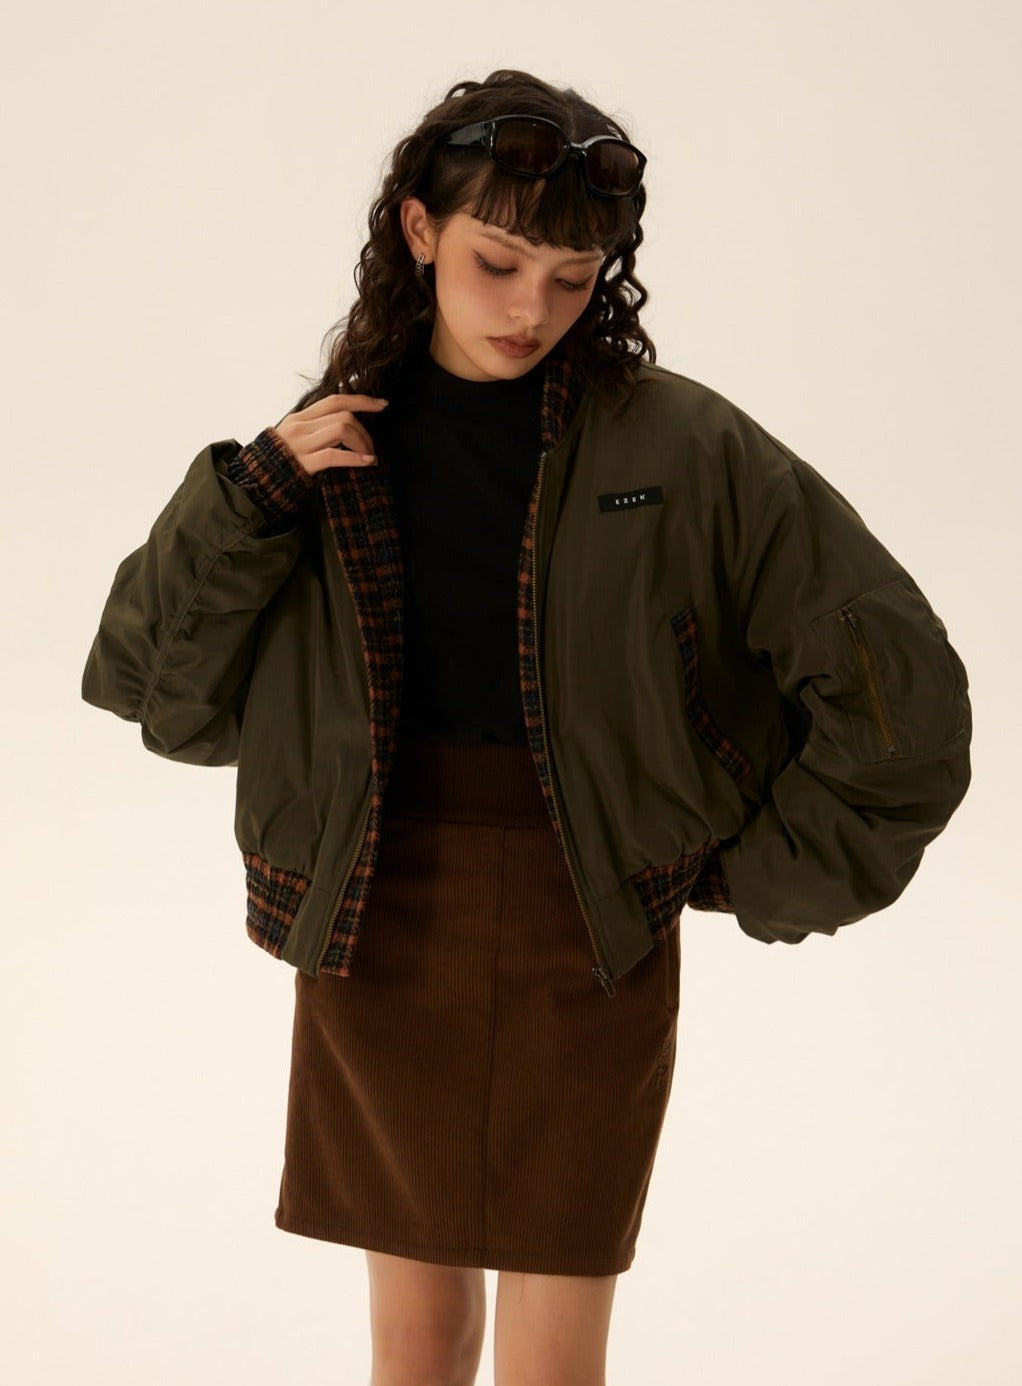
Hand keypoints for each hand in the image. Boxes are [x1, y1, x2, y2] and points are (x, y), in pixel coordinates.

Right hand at [272, 394, 388, 475]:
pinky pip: (334, 456)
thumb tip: (346, 425)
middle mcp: (299, 426)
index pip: (335, 400)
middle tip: (371, 447)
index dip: (361, 400)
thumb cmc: (281, 461)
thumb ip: (315, 429)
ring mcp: (301, 444)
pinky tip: (367, 462)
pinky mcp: (303, 464)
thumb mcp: (294, 437)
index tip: (381, 404)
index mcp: (299, 417)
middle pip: (343, 415)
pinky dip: (355, 458)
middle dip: (365, 430)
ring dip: (362, 442)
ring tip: (368, 456)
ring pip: (342, 429)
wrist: (256, 482)